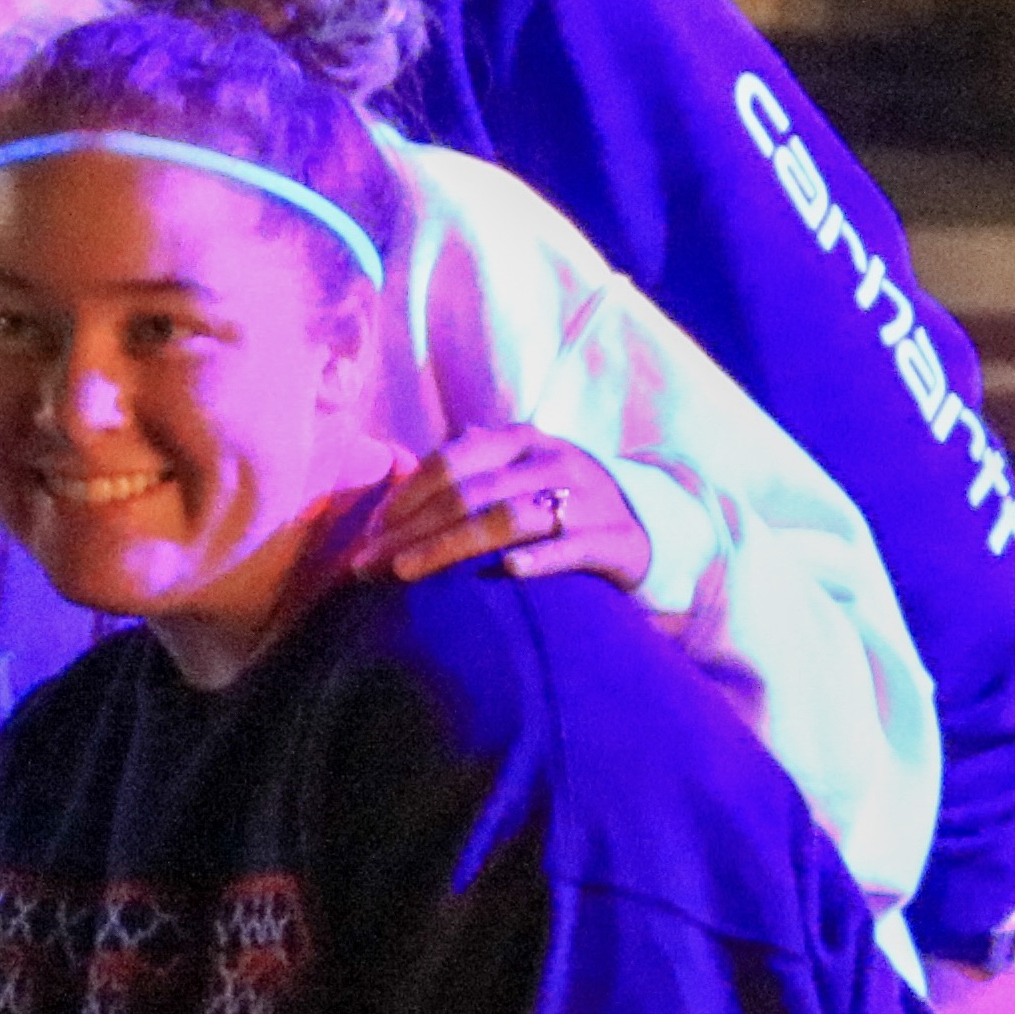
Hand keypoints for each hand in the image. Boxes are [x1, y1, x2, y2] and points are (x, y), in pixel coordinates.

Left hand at [370, 426, 650, 589]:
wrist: (649, 528)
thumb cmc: (560, 504)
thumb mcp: (514, 475)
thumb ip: (461, 470)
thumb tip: (387, 469)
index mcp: (520, 440)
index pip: (450, 460)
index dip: (403, 497)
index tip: (365, 535)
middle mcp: (554, 461)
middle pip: (469, 493)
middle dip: (409, 531)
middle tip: (365, 566)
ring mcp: (589, 499)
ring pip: (510, 519)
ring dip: (450, 547)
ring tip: (406, 574)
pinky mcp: (618, 541)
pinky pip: (574, 549)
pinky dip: (539, 559)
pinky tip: (507, 574)